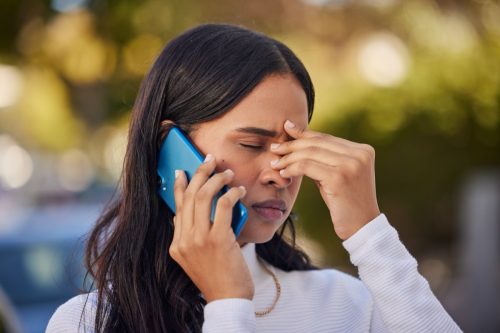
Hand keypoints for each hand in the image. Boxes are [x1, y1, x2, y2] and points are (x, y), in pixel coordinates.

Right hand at [169, 154, 253, 301]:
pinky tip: (240, 190)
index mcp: (176, 245)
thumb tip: (184, 215)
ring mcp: (199, 240)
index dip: (178, 186)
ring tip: (228, 173)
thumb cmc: (217, 277)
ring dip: (217, 179)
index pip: (176, 207)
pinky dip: (232, 193)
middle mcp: (184, 240)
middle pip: (188, 196)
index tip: (181, 171)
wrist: (227, 299)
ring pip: (203, 196)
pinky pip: (224, 206)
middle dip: (200, 174)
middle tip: (210, 161)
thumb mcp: (194, 259)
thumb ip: (188, 237)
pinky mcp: (218, 240)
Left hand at [270, 120, 380, 239]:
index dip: (304, 134)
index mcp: (363, 150)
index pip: (326, 138)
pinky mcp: (339, 178)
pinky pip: (307, 166)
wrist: (362, 227)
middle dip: (292, 145)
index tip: (286, 128)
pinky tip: (284, 173)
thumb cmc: (346, 202)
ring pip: (310, 153)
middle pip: (317, 143)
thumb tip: (299, 140)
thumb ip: (325, 158)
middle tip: (274, 148)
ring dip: (288, 158)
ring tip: (275, 163)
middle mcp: (359, 154)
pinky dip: (292, 168)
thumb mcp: (338, 175)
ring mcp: (351, 165)